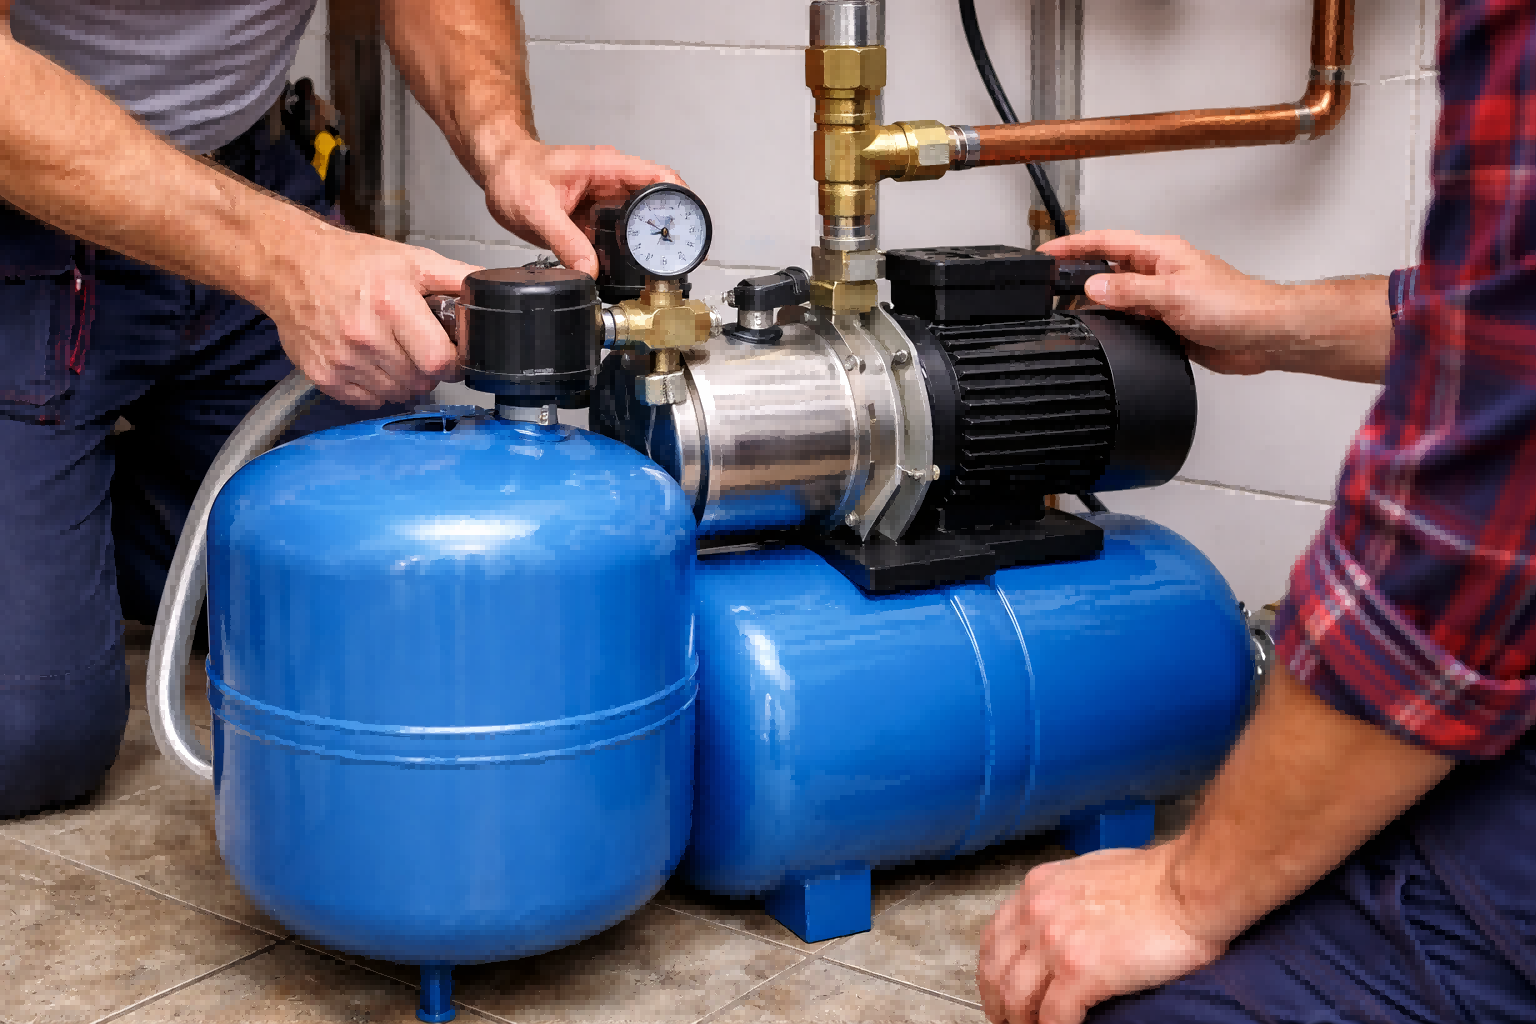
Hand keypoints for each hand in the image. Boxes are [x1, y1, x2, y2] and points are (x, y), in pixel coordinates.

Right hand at [263, 230, 481, 408]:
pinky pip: (367, 401)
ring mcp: (341, 358)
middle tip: (419, 348)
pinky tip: (371, 363)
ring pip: (396, 394)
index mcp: (390, 303)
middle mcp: (364, 334)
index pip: (438, 361)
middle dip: (428, 370)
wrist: (290, 266)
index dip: (452, 362)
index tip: (450, 355)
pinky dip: (376, 389)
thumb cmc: (351, 262)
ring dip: (403, 381)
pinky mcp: (323, 375)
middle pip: (420, 381)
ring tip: (393, 352)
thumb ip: (454, 278)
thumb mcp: (410, 260)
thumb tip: (488, 291)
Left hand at [481, 139, 684, 277]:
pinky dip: (629, 252)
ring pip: (641, 222)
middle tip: (677, 259)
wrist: (499, 171)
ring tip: (659, 270)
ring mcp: (606, 201)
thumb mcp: (536, 209)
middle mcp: (612, 182)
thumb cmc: (515, 173)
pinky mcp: (597, 218)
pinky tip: (632, 270)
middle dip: (671, 230)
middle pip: (657, 203)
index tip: (692, 226)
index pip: (659, 177)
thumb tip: (589, 270)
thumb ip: (564, 240)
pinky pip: (621, 235)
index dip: (682, 200)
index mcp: (606, 167)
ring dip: (651, 244)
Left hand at [976, 844, 1225, 1023]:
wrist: (1189, 886)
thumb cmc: (1156, 880)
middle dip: (998, 1005)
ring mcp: (1055, 941)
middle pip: (997, 971)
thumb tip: (1059, 927)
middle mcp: (1037, 912)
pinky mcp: (1080, 970)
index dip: (991, 972)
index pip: (995, 938)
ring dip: (1021, 1023)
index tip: (997, 993)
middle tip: (1008, 1023)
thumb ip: (1063, 899)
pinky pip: (1053, 1016)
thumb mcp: (1089, 875)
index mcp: (1038, 889)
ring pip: (1017, 998)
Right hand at [1038, 231, 1295, 374]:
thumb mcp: (1173, 294)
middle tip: (1048, 281)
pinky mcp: (1166, 322)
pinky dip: (1113, 324)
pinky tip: (1104, 331)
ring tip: (1068, 308)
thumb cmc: (1236, 305)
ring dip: (1096, 301)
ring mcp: (1161, 297)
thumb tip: (1094, 286)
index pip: (1105, 241)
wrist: (1264, 335)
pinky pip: (1130, 319)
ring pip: (1116, 295)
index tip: (1046, 252)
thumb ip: (1130, 290)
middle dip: (1076, 271)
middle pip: (1106, 266)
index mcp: (1160, 253)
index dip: (1073, 245)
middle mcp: (1158, 272)